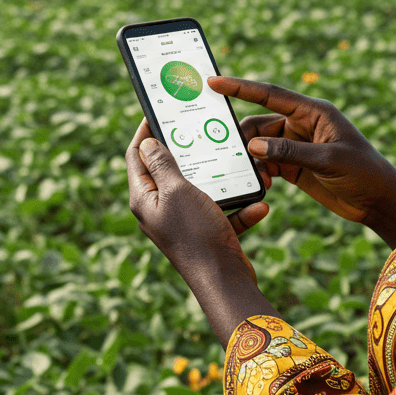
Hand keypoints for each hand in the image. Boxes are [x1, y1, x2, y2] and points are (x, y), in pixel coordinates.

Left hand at [125, 120, 277, 345]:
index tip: (158, 111)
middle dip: (191, 152)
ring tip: (241, 165)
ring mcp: (184, 223)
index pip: (136, 157)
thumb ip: (162, 164)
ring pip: (203, 190)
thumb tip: (147, 142)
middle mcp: (160, 210)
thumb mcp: (177, 191)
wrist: (223, 282)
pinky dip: (241, 208)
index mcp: (144, 199)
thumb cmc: (196, 235)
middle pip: (170, 171)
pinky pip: (225, 213)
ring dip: (224, 180)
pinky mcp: (207, 234)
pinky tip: (259, 204)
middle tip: (205, 131)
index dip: (145, 132)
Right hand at [208, 76, 395, 246]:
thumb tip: (253, 146)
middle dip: (243, 137)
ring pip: (260, 146)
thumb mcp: (328, 160)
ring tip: (251, 176)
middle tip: (228, 153)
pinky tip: (260, 185)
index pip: (271, 94)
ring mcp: (297, 146)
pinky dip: (259, 172)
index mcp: (314, 112)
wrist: (379, 202)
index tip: (214, 82)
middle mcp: (302, 125)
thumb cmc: (363, 173)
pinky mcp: (294, 167)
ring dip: (251, 159)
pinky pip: (267, 163)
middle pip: (260, 124)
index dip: (241, 87)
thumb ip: (290, 153)